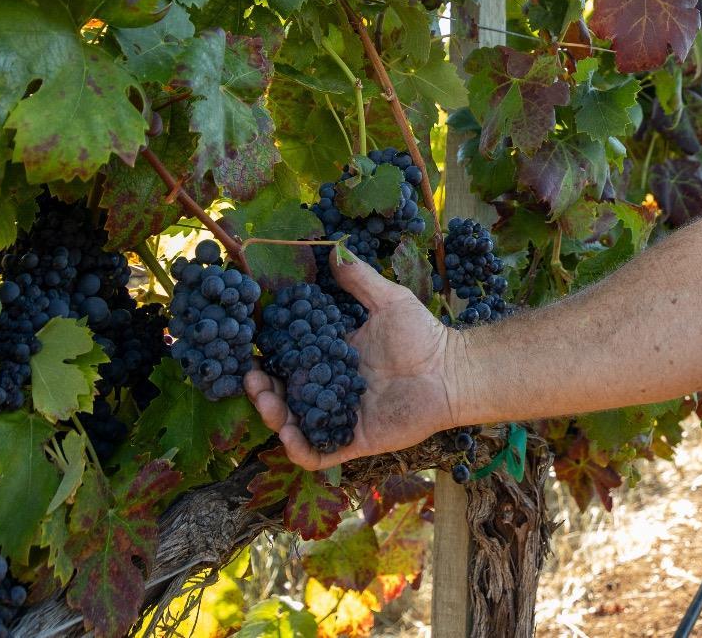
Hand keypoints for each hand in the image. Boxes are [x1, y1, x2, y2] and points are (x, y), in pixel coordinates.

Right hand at [244, 247, 462, 470]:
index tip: (248, 347)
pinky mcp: (355, 440)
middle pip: (285, 394)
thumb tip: (334, 248)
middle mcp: (332, 388)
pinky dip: (300, 449)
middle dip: (261, 389)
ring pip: (296, 423)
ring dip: (274, 417)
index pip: (290, 360)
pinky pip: (320, 454)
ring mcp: (342, 416)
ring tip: (266, 401)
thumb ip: (361, 279)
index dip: (266, 357)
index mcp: (333, 357)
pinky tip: (290, 434)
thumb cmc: (423, 335)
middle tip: (251, 377)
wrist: (453, 371)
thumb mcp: (388, 300)